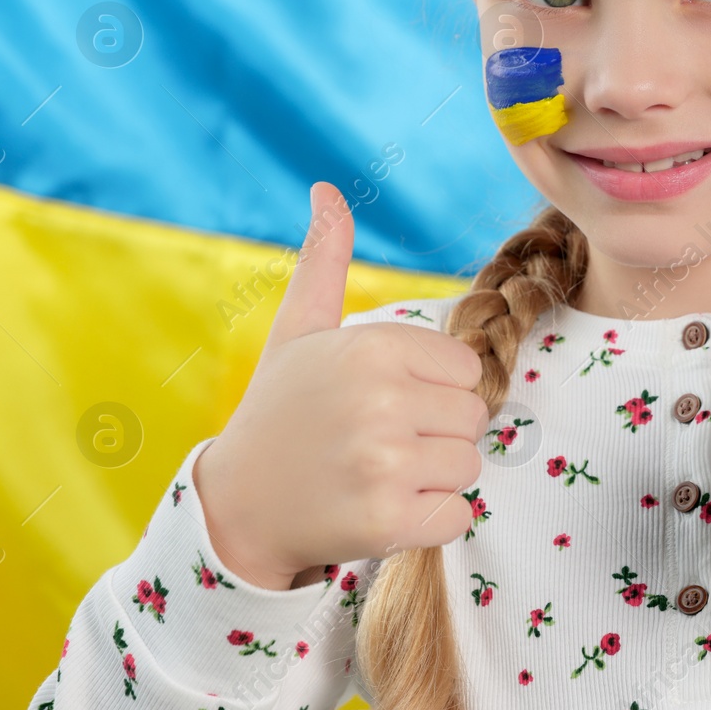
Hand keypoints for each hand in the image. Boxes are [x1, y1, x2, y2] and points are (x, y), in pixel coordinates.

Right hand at [193, 181, 490, 590]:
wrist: (237, 506)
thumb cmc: (280, 411)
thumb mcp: (299, 330)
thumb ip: (326, 260)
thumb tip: (327, 188)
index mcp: (372, 347)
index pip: (468, 370)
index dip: (433, 390)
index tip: (384, 402)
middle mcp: (380, 400)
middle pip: (474, 418)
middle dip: (435, 434)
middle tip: (377, 443)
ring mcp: (383, 463)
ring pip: (469, 466)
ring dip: (433, 478)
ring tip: (376, 475)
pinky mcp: (388, 521)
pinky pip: (460, 515)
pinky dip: (431, 521)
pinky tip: (381, 509)